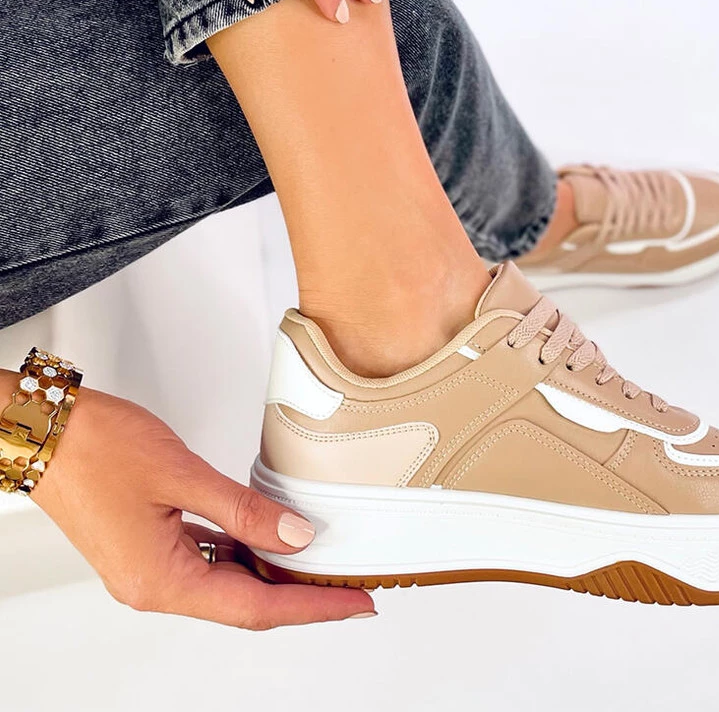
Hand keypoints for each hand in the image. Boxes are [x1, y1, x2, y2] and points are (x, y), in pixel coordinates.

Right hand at [15, 373, 374, 627]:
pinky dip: (238, 553)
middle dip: (297, 596)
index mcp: (161, 580)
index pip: (254, 607)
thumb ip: (244, 510)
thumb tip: (296, 538)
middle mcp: (151, 586)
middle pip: (242, 603)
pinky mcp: (143, 546)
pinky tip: (261, 537)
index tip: (355, 605)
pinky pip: (203, 561)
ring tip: (314, 561)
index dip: (310, 608)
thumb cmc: (97, 447)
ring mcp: (145, 568)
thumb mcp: (183, 474)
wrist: (44, 429)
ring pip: (223, 583)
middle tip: (347, 585)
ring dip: (268, 574)